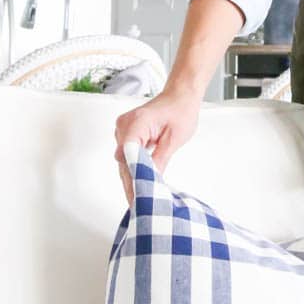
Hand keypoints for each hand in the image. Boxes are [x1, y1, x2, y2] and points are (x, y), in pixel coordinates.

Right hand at [113, 88, 200, 203]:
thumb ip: (160, 159)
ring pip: (124, 161)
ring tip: (140, 200)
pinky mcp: (127, 133)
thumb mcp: (174, 138)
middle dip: (131, 183)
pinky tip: (140, 184)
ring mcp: (123, 129)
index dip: (133, 180)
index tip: (138, 200)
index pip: (128, 158)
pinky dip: (134, 168)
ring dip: (132, 177)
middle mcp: (124, 126)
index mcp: (136, 123)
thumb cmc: (180, 111)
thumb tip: (151, 181)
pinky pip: (127, 155)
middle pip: (123, 162)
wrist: (180, 96)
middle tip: (139, 207)